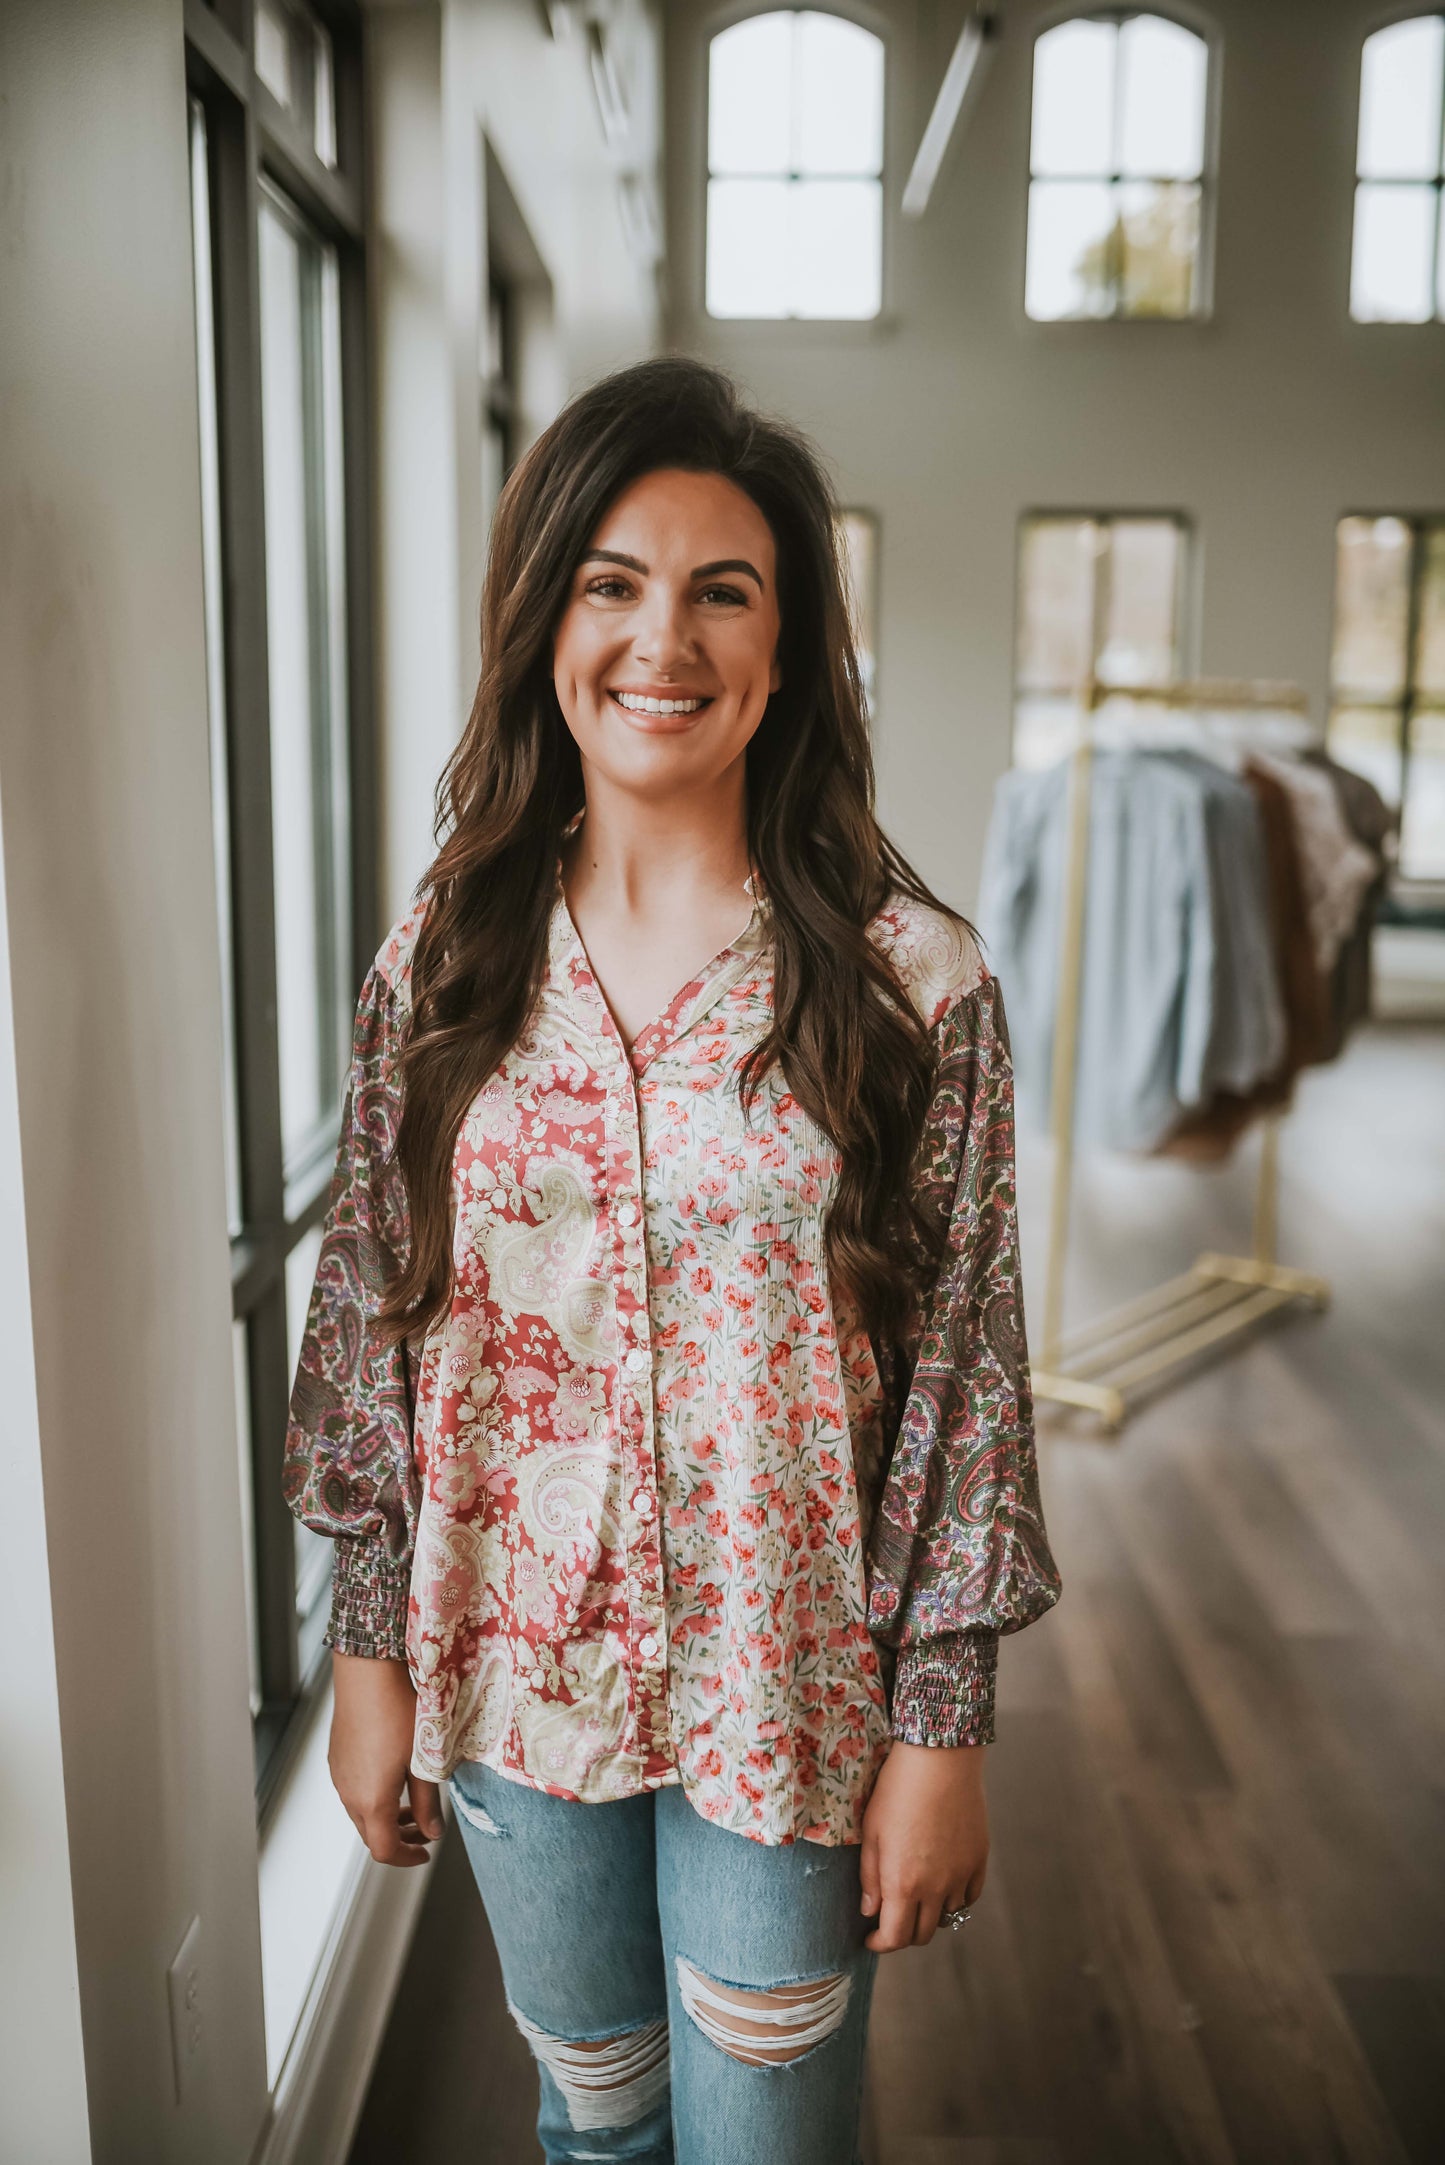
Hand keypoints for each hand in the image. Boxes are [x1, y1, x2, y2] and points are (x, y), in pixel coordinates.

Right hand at [329, 1651, 443, 1866]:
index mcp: (371, 1802)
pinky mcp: (336, 1759)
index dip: (407, 1858)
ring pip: (361, 1813)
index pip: (385, 1851)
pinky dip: (373, 1798)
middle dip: (399, 1839)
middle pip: (371, 1835)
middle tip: (426, 1828)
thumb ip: (428, 1802)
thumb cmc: (398, 1713)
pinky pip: (353, 1791)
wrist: (367, 1674)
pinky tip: (393, 1776)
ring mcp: (339, 1776)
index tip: (426, 1852)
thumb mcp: (422, 1760)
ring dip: (385, 1818)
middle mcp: (348, 1794)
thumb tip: (433, 1831)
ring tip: (412, 1804)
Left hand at [859, 1739, 988, 1950]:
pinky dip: (955, 1900)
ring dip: (930, 1916)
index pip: (895, 1937)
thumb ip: (870, 1877)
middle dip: (903, 1934)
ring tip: (916, 1899)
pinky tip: (942, 1886)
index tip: (871, 1939)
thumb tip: (869, 1911)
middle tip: (891, 1920)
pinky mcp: (979, 1860)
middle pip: (923, 1934)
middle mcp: (935, 1888)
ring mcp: (961, 1875)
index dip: (880, 1944)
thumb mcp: (871, 1832)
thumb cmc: (897, 1791)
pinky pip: (969, 1896)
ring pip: (948, 1917)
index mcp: (903, 1883)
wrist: (939, 1759)